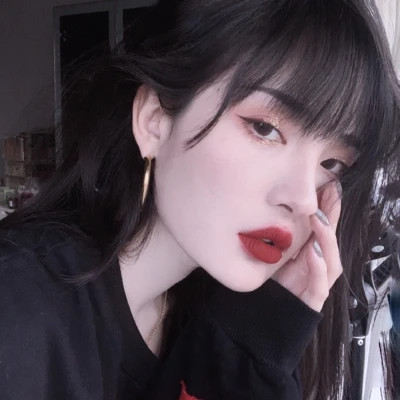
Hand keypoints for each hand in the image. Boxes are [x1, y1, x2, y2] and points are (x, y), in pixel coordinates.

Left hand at [271, 181, 342, 311]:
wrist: (260, 317)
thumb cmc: (268, 284)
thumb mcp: (271, 256)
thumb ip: (277, 239)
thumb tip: (270, 210)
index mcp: (308, 255)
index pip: (321, 229)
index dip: (328, 209)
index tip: (329, 186)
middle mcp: (315, 268)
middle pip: (329, 240)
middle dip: (332, 216)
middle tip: (331, 192)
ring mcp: (316, 284)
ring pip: (331, 261)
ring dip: (326, 239)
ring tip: (318, 219)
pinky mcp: (312, 300)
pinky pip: (320, 285)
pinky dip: (318, 268)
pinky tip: (312, 252)